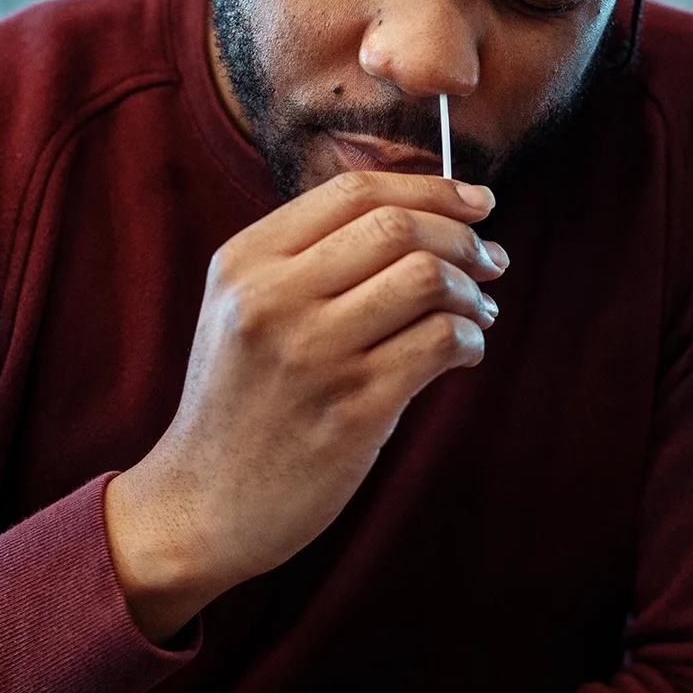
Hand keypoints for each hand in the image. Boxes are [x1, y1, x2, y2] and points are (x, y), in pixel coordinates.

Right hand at [107, 170, 507, 640]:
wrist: (201, 504)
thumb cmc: (239, 404)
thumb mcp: (241, 309)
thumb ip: (307, 259)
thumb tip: (424, 218)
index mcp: (245, 261)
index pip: (354, 191)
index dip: (432, 188)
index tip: (478, 202)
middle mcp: (274, 298)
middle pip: (398, 226)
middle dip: (464, 236)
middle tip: (491, 260)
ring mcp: (314, 354)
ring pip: (426, 279)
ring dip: (473, 292)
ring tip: (478, 312)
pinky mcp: (353, 409)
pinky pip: (440, 344)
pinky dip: (470, 341)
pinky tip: (464, 354)